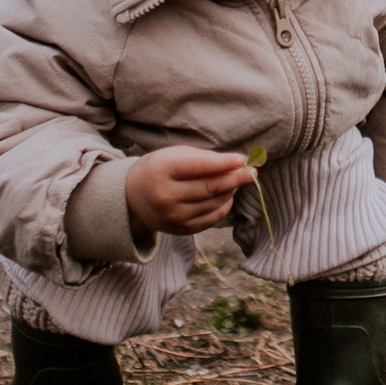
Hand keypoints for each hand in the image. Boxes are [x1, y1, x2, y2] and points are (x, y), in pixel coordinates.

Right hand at [124, 145, 248, 239]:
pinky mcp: (180, 230)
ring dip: (231, 190)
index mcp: (161, 170)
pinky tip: (227, 195)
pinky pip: (211, 218)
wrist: (132, 198)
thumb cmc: (159, 169)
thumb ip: (203, 158)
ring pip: (214, 203)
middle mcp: (165, 196)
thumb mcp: (174, 155)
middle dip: (236, 178)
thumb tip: (238, 163)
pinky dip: (224, 206)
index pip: (199, 166)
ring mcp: (172, 216)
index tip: (243, 158)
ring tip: (238, 179)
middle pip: (210, 187)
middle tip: (253, 171)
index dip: (224, 163)